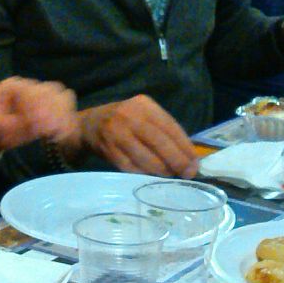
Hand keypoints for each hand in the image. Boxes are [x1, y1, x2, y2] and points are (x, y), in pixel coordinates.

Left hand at [0, 77, 77, 164]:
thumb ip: (2, 124)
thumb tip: (23, 124)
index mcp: (12, 87)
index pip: (32, 90)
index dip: (37, 108)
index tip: (37, 129)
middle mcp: (29, 87)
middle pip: (52, 90)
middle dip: (53, 111)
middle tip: (50, 133)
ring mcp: (40, 97)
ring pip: (62, 97)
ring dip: (63, 116)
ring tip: (57, 135)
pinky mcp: (48, 109)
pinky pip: (65, 110)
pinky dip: (67, 121)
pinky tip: (61, 135)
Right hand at [73, 95, 197, 177]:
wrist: (89, 124)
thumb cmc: (125, 122)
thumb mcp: (143, 115)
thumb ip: (163, 130)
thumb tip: (189, 157)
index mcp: (143, 105)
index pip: (169, 126)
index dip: (184, 146)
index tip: (195, 163)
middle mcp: (129, 115)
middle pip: (158, 141)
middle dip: (177, 160)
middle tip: (188, 174)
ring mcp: (116, 133)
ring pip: (145, 156)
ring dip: (162, 170)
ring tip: (171, 176)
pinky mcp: (107, 150)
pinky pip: (130, 167)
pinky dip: (144, 174)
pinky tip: (152, 177)